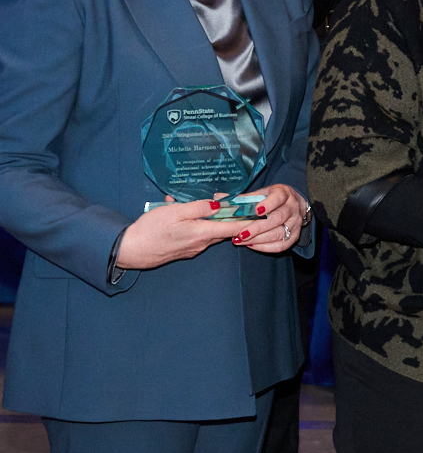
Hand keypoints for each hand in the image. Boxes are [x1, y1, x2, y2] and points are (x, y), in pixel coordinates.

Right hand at [115, 197, 248, 270]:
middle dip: (230, 216)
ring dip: (209, 218)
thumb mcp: (175, 212)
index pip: (234, 227)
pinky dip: (196, 224)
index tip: (264, 215)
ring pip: (210, 231)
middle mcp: (201, 244)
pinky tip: (181, 213)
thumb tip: (220, 204)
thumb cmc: (150, 229)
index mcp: (202, 233)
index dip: (250, 221)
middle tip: (235, 201)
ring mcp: (193, 249)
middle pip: (224, 229)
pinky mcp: (184, 250)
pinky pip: (197, 235)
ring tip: (199, 202)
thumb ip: (199, 207)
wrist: (129, 251)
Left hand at [231, 183, 309, 253]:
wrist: (293, 206)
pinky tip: (251, 245)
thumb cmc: (272, 199)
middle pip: (277, 218)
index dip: (268, 204)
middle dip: (258, 227)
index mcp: (284, 193)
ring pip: (279, 233)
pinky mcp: (294, 236)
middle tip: (241, 233)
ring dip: (258, 239)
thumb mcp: (260, 193)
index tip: (255, 211)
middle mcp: (293, 208)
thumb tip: (218, 197)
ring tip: (240, 240)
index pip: (278, 198)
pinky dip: (265, 247)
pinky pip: (281, 245)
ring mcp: (296, 223)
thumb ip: (242, 198)